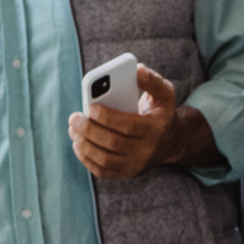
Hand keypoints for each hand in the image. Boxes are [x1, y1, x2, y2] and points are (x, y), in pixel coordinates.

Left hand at [69, 64, 217, 178]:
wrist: (171, 141)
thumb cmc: (161, 111)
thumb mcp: (164, 93)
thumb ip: (151, 80)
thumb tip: (137, 69)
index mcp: (156, 128)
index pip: (129, 126)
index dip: (108, 118)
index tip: (91, 107)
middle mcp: (148, 150)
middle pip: (114, 143)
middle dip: (90, 130)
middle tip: (74, 118)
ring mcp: (137, 165)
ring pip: (105, 160)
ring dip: (84, 145)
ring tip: (72, 129)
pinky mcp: (127, 173)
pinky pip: (103, 171)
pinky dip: (86, 159)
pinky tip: (78, 144)